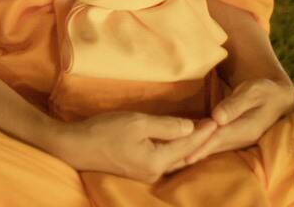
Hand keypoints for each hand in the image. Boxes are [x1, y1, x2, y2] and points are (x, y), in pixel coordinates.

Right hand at [46, 112, 217, 182]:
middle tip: (216, 126)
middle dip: (201, 141)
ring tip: (203, 133)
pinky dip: (177, 150)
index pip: (188, 145)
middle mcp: (155, 172)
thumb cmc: (104, 131)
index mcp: (157, 161)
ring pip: (177, 160)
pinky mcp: (138, 170)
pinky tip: (180, 141)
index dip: (203, 132)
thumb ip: (166, 126)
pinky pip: (165, 160)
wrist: (75, 147)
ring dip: (190, 146)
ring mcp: (147, 173)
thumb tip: (190, 127)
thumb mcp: (137, 123)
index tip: (217, 119)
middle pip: (186, 156)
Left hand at [182, 78, 293, 166]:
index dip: (202, 145)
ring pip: (214, 149)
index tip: (186, 154)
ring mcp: (239, 141)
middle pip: (214, 146)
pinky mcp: (235, 139)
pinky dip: (202, 147)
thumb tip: (217, 118)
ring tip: (175, 159)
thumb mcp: (252, 92)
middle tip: (172, 159)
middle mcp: (243, 139)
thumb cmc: (263, 91)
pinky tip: (187, 150)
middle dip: (193, 152)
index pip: (219, 138)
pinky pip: (216, 145)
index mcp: (247, 128)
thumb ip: (235, 105)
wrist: (278, 99)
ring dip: (196, 152)